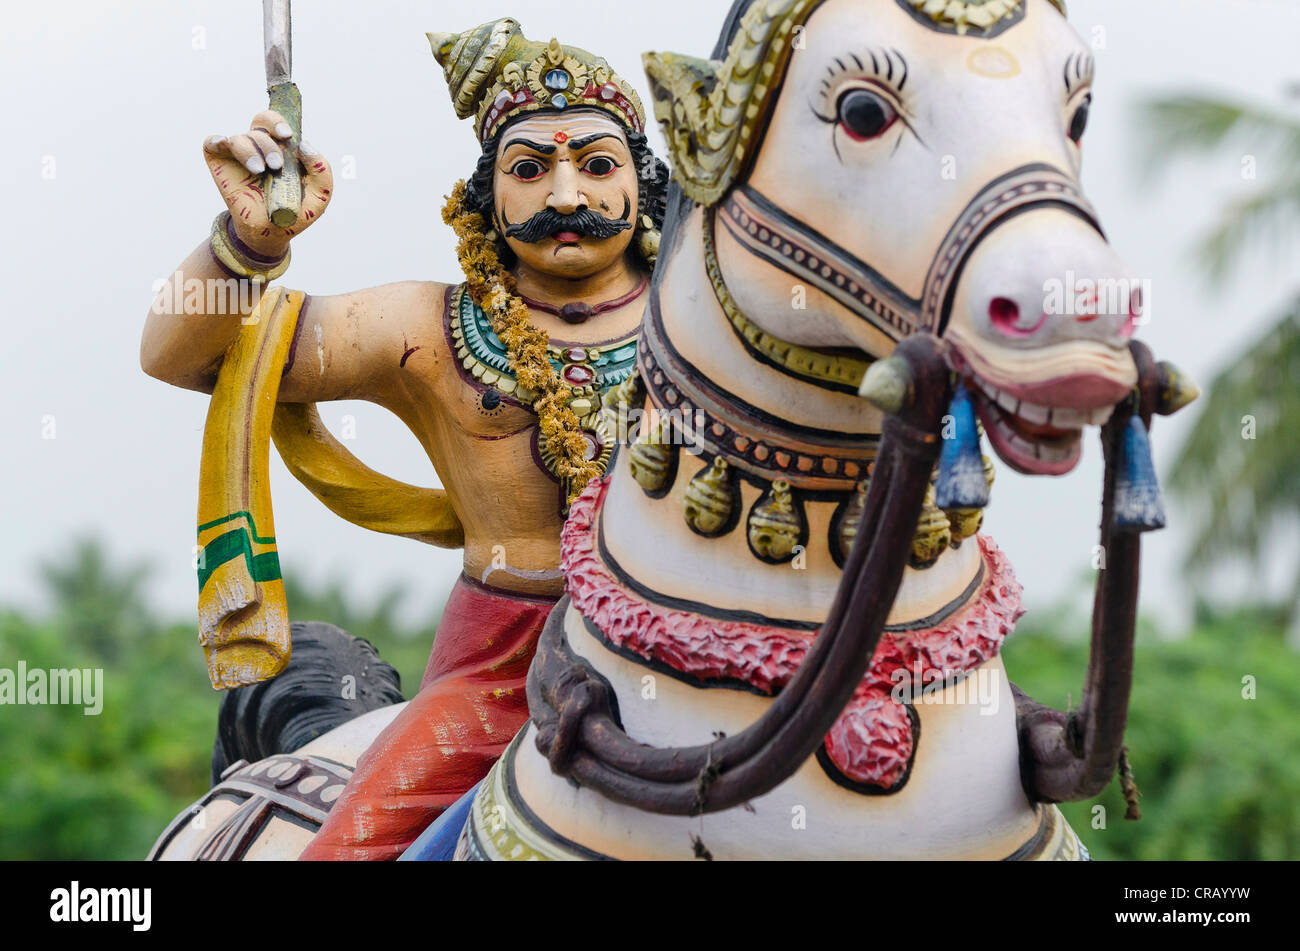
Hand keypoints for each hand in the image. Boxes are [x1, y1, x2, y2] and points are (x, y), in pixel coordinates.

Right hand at [203, 109, 332, 257]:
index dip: (279, 122)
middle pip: (259, 122)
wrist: (271, 232)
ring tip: (261, 171)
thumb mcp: (320, 195)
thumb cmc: (297, 211)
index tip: (287, 136)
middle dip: (268, 139)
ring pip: (240, 138)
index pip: (278, 123)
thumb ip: (322, 170)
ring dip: (251, 152)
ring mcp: (238, 153)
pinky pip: (212, 142)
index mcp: (282, 147)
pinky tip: (224, 145)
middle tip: (276, 163)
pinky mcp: (219, 161)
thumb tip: (305, 145)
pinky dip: (218, 140)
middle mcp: (260, 145)